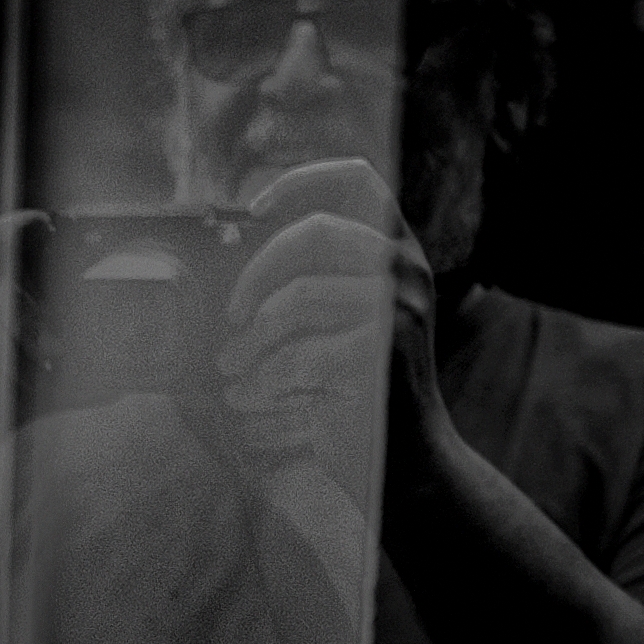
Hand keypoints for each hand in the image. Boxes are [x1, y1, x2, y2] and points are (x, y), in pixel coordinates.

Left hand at [226, 155, 491, 551]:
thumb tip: (243, 259)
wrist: (411, 463)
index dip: (302, 180)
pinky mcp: (379, 356)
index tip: (253, 208)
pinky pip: (295, 354)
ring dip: (250, 340)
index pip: (360, 180)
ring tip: (233, 367)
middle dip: (257, 272)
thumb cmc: (366, 393)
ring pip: (295, 299)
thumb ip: (319, 281)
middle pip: (314, 231)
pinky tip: (249, 397)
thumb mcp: (352, 323)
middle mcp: (408, 272)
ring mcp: (399, 311)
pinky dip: (261, 379)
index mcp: (404, 254)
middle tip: (232, 315)